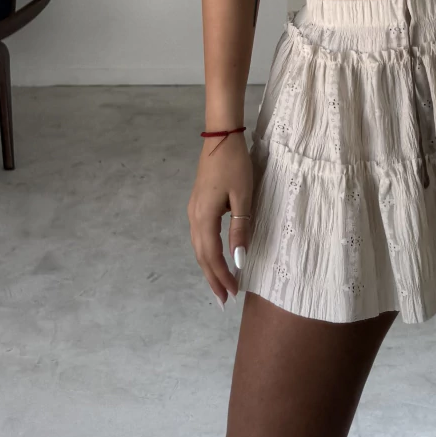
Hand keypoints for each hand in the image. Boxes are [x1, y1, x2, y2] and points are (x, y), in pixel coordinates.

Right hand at [187, 132, 253, 305]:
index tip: (233, 293)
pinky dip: (207, 252)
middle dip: (212, 278)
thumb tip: (239, 260)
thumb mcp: (242, 197)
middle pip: (201, 255)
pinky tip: (214, 257)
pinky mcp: (197, 203)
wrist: (221, 136)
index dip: (222, 276)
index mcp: (204, 217)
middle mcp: (194, 217)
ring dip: (208, 267)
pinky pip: (200, 236)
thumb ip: (240, 229)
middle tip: (224, 300)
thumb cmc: (235, 165)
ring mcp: (193, 210)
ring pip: (199, 246)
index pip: (212, 256)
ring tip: (219, 284)